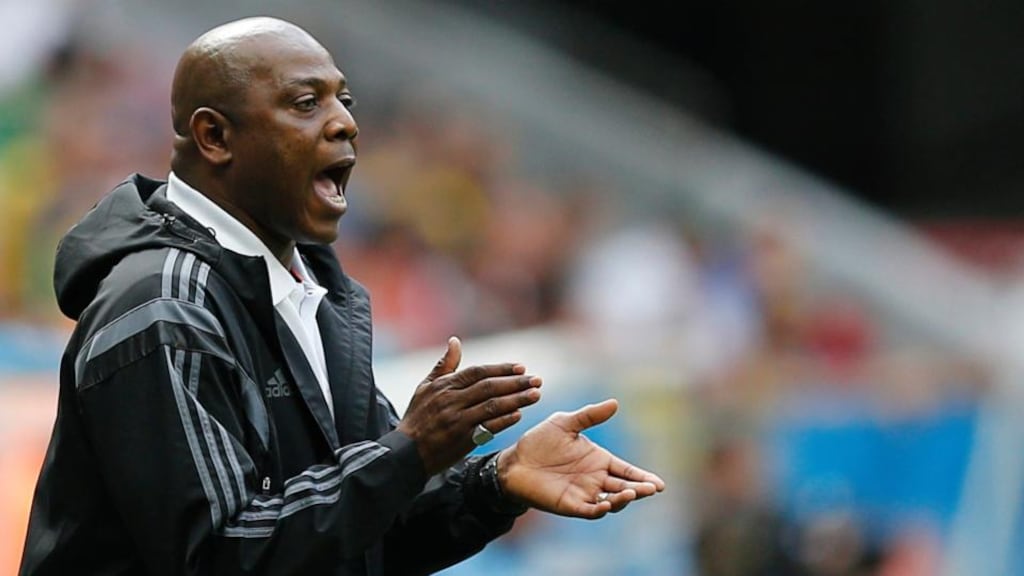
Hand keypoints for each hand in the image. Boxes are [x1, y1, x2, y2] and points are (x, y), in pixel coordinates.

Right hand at [398, 337, 542, 474]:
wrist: (406, 453)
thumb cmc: (417, 417)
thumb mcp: (426, 387)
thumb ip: (444, 365)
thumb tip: (455, 340)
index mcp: (445, 386)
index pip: (478, 372)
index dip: (501, 369)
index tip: (522, 367)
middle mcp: (452, 401)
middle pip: (489, 387)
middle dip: (516, 382)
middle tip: (537, 380)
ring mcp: (458, 421)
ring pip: (492, 407)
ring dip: (517, 400)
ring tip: (535, 395)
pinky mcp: (462, 440)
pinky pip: (488, 428)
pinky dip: (504, 420)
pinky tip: (519, 415)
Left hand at [497, 399, 664, 518]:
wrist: (515, 460)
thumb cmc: (539, 442)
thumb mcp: (565, 423)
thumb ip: (589, 416)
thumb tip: (615, 403)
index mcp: (599, 460)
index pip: (627, 471)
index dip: (643, 477)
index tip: (659, 484)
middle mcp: (595, 479)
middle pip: (625, 487)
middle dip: (640, 489)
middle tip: (651, 488)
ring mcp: (584, 493)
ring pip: (612, 501)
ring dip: (623, 499)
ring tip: (632, 493)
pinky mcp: (570, 505)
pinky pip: (590, 510)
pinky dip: (601, 509)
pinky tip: (608, 503)